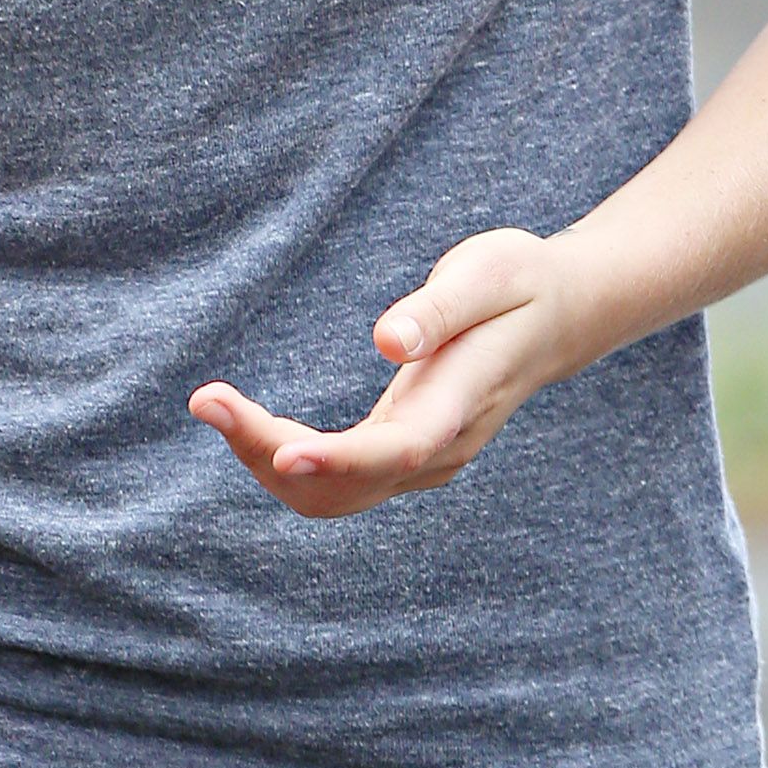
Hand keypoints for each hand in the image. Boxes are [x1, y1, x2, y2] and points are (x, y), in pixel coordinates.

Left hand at [189, 227, 594, 519]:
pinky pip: (338, 482)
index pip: (396, 449)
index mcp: (461, 403)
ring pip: (336, 494)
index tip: (281, 452)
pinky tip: (248, 424)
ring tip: (213, 405)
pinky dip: (285, 461)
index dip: (338, 460)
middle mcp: (440, 448)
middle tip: (206, 399)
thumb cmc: (520, 284)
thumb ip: (439, 310)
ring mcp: (422, 461)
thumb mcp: (489, 273)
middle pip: (347, 485)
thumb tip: (385, 340)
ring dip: (268, 462)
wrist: (561, 317)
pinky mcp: (403, 456)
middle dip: (270, 455)